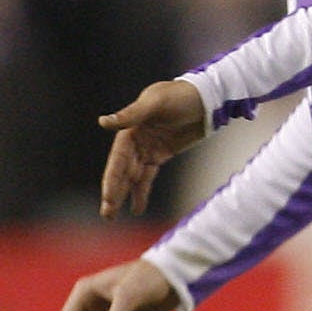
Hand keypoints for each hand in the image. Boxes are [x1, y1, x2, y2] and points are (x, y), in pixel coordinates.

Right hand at [98, 79, 207, 219]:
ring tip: (112, 216)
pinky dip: (142, 191)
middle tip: (107, 214)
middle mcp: (136, 139)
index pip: (118, 157)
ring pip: (133, 176)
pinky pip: (148, 176)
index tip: (108, 198)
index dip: (112, 178)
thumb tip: (103, 122)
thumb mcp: (157, 102)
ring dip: (123, 195)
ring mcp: (149, 148)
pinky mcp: (162, 153)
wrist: (208, 97)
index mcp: (131, 127)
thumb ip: (131, 114)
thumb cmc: (182, 94)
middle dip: (114, 192)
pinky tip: (137, 208)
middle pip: (122, 170)